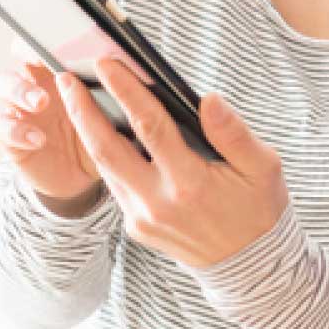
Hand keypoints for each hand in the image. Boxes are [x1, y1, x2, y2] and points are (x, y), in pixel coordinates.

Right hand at [0, 39, 101, 213]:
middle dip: (29, 54)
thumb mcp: (114, 109)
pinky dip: (18, 130)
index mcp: (62, 68)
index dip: (51, 32)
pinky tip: (38, 138)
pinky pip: (3, 127)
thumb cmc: (100, 132)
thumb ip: (117, 87)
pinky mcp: (11, 137)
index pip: (49, 38)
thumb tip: (142, 66)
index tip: (63, 32)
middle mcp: (37, 81)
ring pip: (6, 85)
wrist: (84, 175)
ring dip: (22, 90)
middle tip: (43, 59)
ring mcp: (21, 107)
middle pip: (20, 55)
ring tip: (41, 101)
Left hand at [55, 58, 290, 268]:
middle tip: (65, 79)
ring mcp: (143, 217)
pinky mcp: (137, 226)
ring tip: (75, 98)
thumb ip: (233, 132)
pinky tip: (103, 132)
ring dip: (86, 130)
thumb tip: (208, 98)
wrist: (251, 264)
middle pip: (107, 148)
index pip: (150, 125)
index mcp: (190, 182)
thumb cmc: (259, 208)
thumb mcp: (263, 166)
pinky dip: (106, 155)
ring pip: (105, 167)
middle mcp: (158, 201)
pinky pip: (116, 184)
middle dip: (82, 110)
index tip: (108, 63)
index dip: (127, 90)